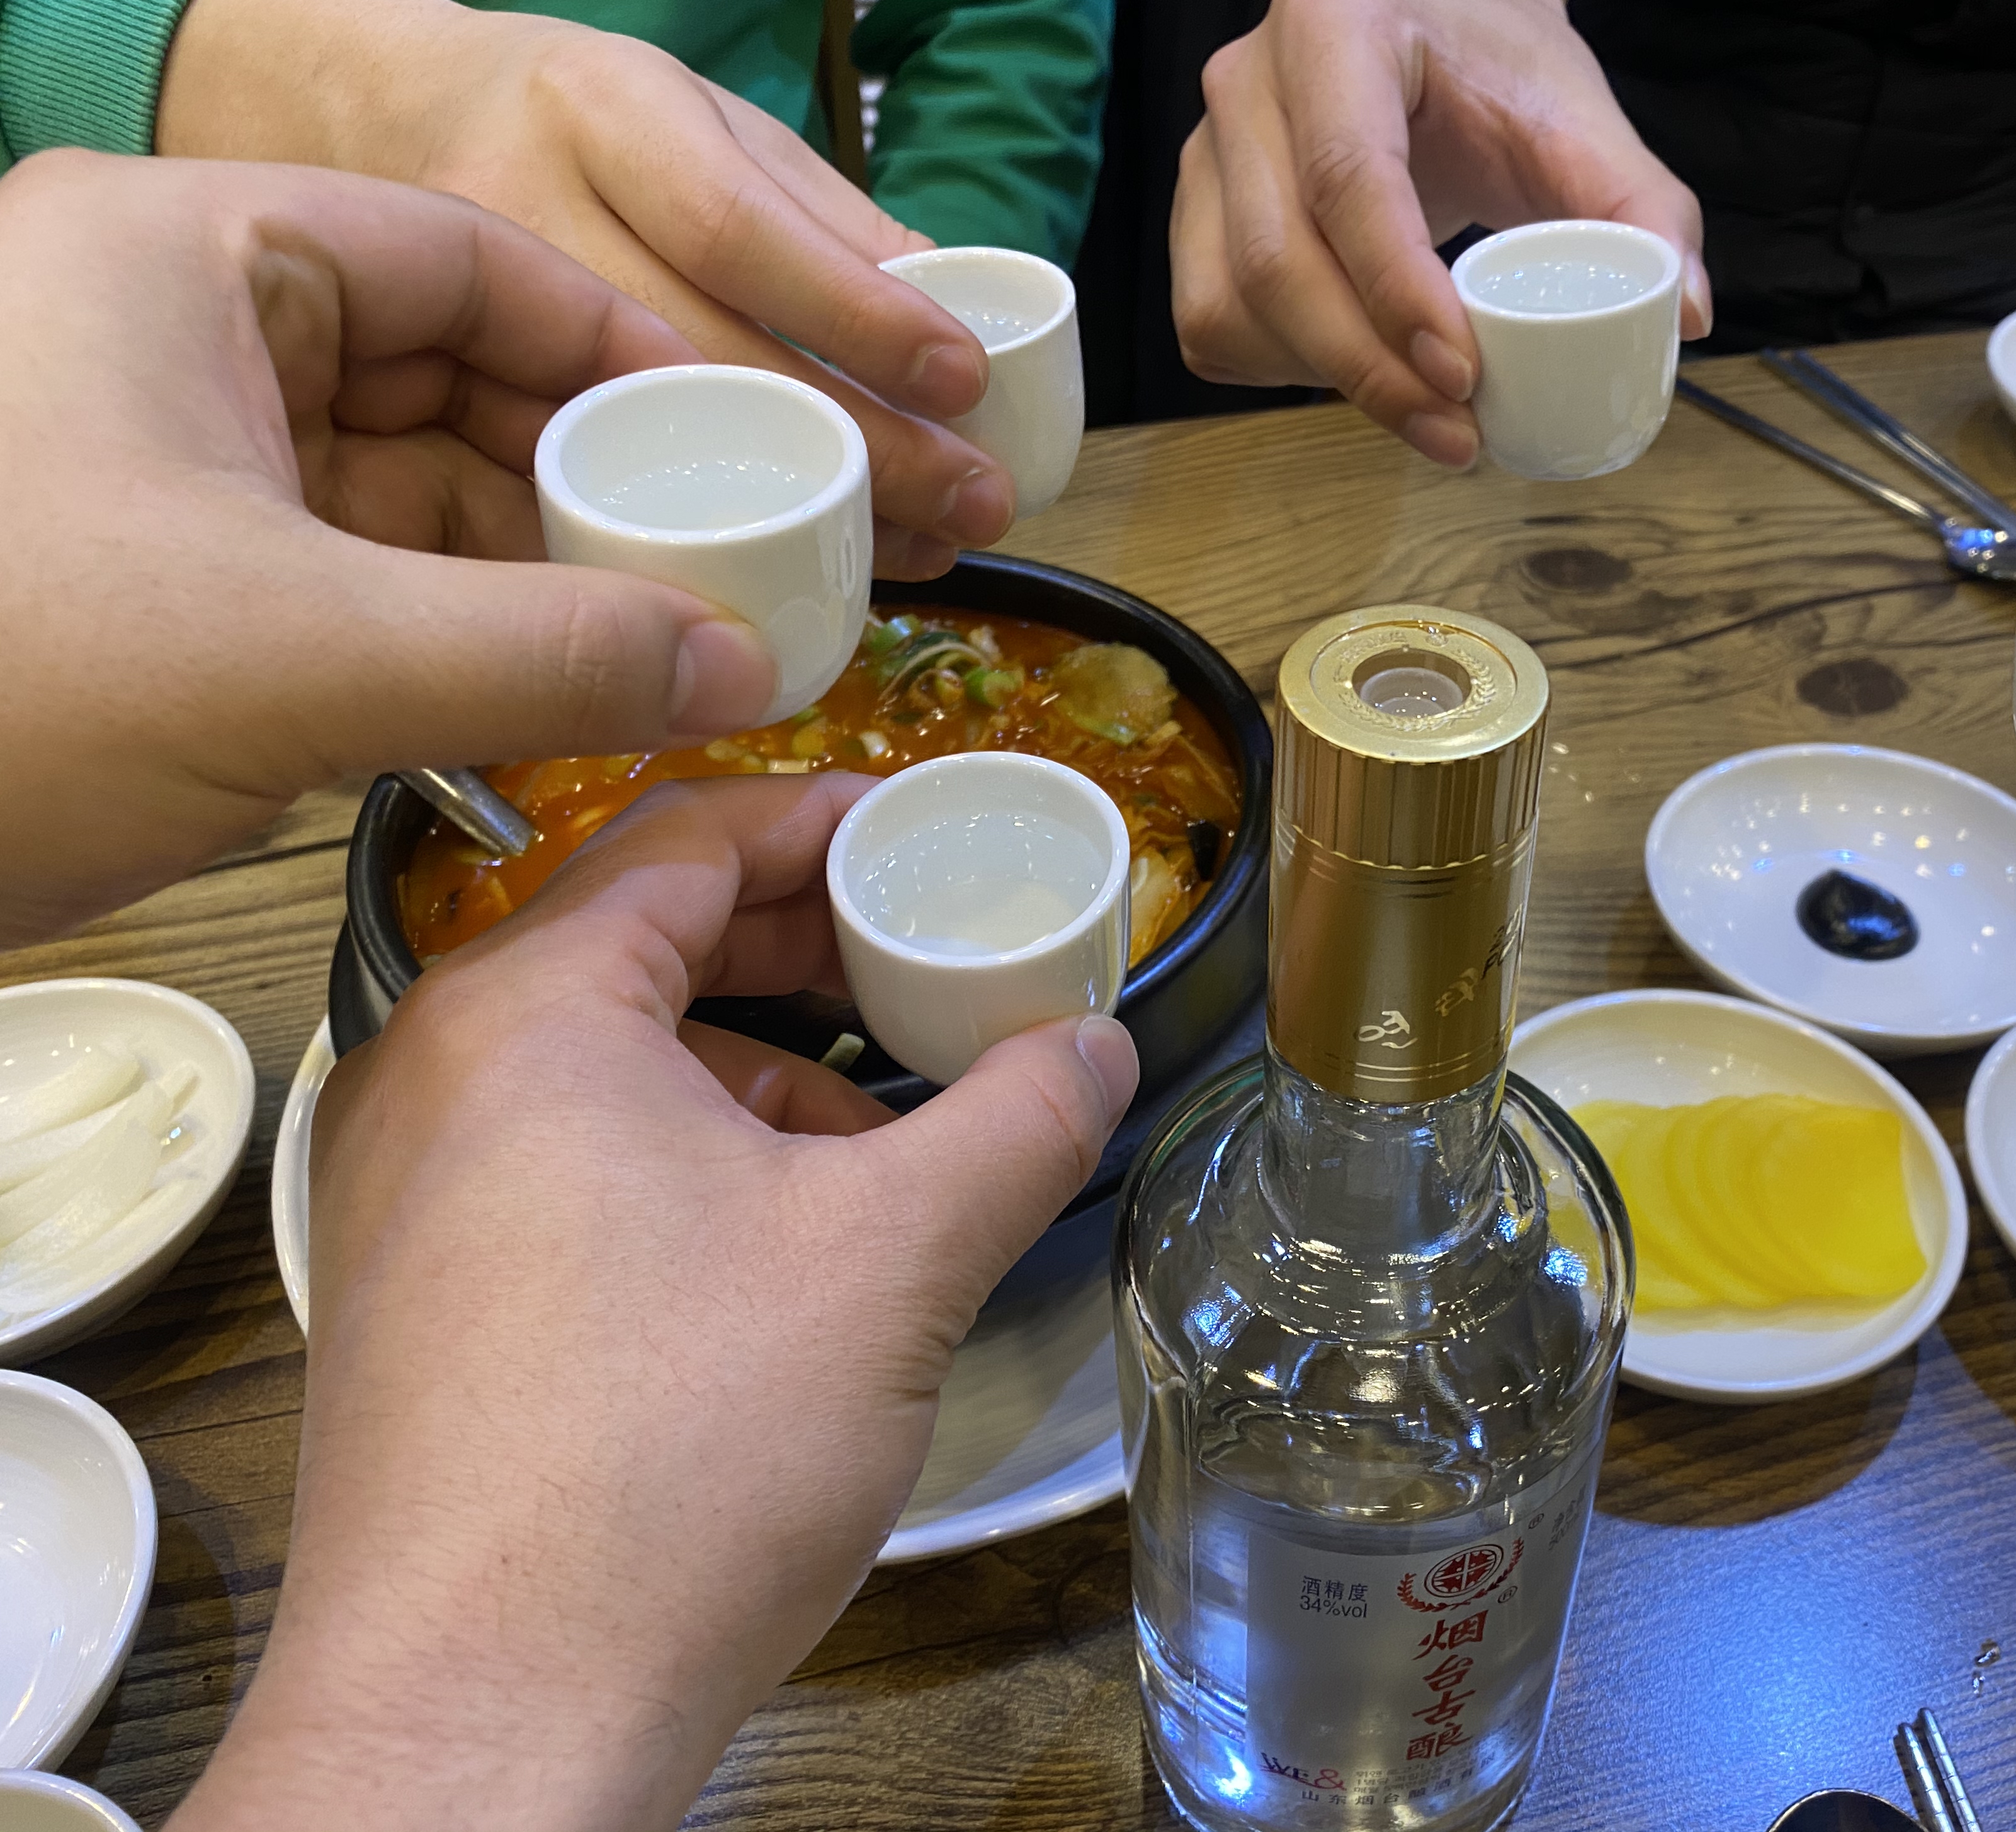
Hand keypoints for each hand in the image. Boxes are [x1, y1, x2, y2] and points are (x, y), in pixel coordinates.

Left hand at [0, 150, 808, 948]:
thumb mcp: (304, 659)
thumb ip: (550, 654)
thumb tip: (742, 669)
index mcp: (179, 254)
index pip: (457, 257)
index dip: (612, 349)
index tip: (733, 433)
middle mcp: (161, 326)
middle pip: (436, 370)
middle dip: (578, 480)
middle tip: (712, 567)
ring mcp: (145, 449)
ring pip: (394, 484)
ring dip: (520, 571)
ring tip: (653, 645)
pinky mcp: (143, 567)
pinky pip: (339, 569)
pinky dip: (443, 629)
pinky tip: (544, 695)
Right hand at [160, 0, 1011, 576]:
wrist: (372, 115)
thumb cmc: (581, 131)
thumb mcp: (703, 127)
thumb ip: (824, 217)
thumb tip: (959, 308)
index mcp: (603, 114)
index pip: (737, 226)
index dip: (855, 313)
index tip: (963, 379)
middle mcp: (522, 200)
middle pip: (704, 354)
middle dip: (858, 447)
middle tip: (968, 507)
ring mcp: (453, 307)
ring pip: (645, 444)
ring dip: (793, 516)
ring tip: (916, 551)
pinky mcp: (425, 400)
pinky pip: (570, 495)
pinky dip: (691, 550)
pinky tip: (784, 577)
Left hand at [167, 774, 1138, 1831]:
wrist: (486, 1711)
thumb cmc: (663, 1465)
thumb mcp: (894, 1259)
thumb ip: (1015, 1121)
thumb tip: (1093, 1050)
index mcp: (528, 1012)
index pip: (683, 836)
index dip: (825, 820)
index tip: (923, 834)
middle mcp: (435, 1078)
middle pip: (639, 941)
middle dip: (802, 952)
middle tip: (926, 964)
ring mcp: (408, 1195)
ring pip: (608, 1069)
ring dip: (756, 1075)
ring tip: (881, 1143)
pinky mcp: (419, 1299)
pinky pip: (565, 1165)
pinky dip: (687, 1163)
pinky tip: (785, 1248)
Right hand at [1170, 0, 1707, 469]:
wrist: (1438, 43)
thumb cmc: (1505, 77)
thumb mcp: (1588, 124)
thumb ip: (1647, 211)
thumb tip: (1684, 315)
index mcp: (1335, 24)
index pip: (1347, 174)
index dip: (1397, 290)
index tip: (1464, 375)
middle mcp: (1247, 80)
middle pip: (1275, 256)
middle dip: (1366, 367)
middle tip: (1457, 433)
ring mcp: (1206, 151)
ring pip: (1231, 303)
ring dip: (1323, 381)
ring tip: (1422, 414)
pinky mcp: (1192, 216)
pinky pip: (1210, 324)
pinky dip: (1279, 372)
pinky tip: (1353, 372)